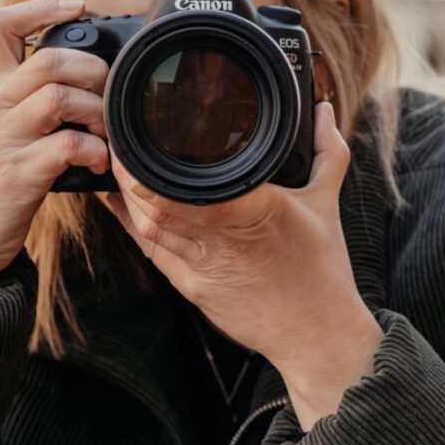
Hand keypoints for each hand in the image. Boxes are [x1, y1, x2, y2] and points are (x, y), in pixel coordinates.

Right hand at [0, 0, 109, 302]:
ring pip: (60, 97)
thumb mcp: (4, 129)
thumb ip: (33, 101)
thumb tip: (89, 81)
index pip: (3, 24)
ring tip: (106, 135)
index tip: (80, 7)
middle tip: (108, 96)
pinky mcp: (18, 173)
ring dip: (97, 113)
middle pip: (48, 58)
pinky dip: (94, 152)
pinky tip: (99, 164)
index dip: (43, 6)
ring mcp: (4, 139)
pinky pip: (67, 145)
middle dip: (93, 71)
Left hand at [96, 102, 381, 428]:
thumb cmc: (320, 271)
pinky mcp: (192, 289)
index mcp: (258, 211)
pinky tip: (118, 203)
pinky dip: (132, 224)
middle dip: (129, 175)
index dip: (157, 170)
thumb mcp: (328, 203)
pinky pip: (152, 251)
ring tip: (117, 167)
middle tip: (118, 145)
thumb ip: (326, 150)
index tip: (141, 142)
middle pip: (158, 205)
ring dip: (126, 197)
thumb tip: (323, 110)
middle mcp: (224, 240)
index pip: (197, 188)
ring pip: (148, 228)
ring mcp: (203, 267)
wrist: (316, 334)